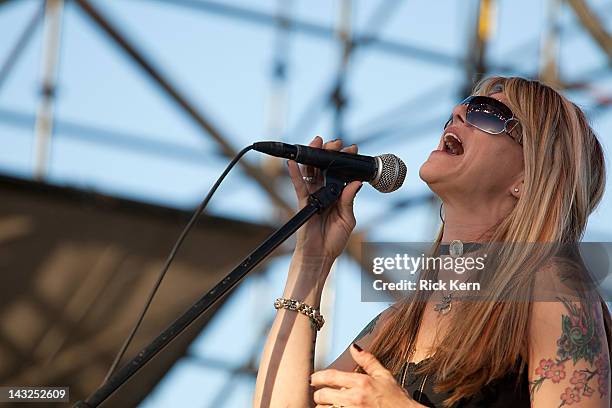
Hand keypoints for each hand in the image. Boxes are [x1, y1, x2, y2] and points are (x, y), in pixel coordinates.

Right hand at [287, 136, 361, 260]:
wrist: (320, 256)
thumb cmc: (334, 240)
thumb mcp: (348, 219)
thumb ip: (349, 201)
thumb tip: (355, 183)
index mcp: (338, 196)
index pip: (341, 174)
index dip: (345, 161)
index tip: (352, 149)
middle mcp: (325, 192)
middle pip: (325, 168)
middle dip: (329, 153)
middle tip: (336, 142)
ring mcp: (313, 196)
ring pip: (312, 172)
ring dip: (313, 157)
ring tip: (317, 142)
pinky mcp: (303, 202)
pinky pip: (298, 186)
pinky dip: (294, 174)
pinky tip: (293, 163)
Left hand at [310, 344, 415, 407]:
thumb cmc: (396, 399)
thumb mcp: (384, 376)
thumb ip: (367, 360)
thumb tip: (354, 347)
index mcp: (361, 383)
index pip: (330, 377)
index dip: (317, 377)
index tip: (313, 379)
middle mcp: (354, 399)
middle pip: (323, 396)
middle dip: (319, 395)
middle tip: (322, 395)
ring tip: (329, 406)